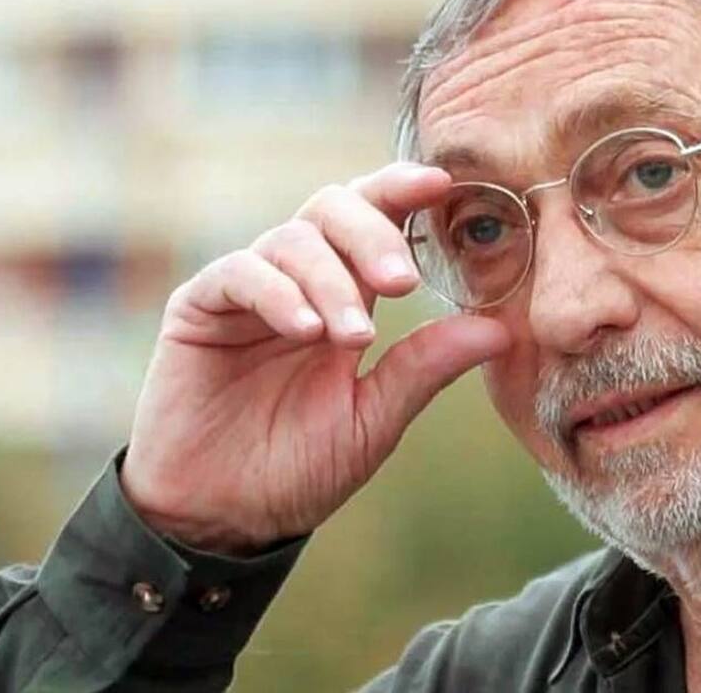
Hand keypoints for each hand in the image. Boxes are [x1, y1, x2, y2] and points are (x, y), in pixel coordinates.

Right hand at [121, 164, 508, 554]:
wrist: (224, 515)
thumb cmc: (299, 466)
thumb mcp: (374, 419)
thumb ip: (425, 368)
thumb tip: (500, 330)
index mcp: (346, 295)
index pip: (375, 219)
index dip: (403, 190)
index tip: (442, 184)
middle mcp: (297, 280)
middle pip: (333, 207)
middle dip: (373, 234)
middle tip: (402, 283)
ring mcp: (247, 290)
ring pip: (293, 239)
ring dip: (331, 281)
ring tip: (352, 336)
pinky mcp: (200, 308)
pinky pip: (239, 272)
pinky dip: (278, 292)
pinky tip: (306, 329)